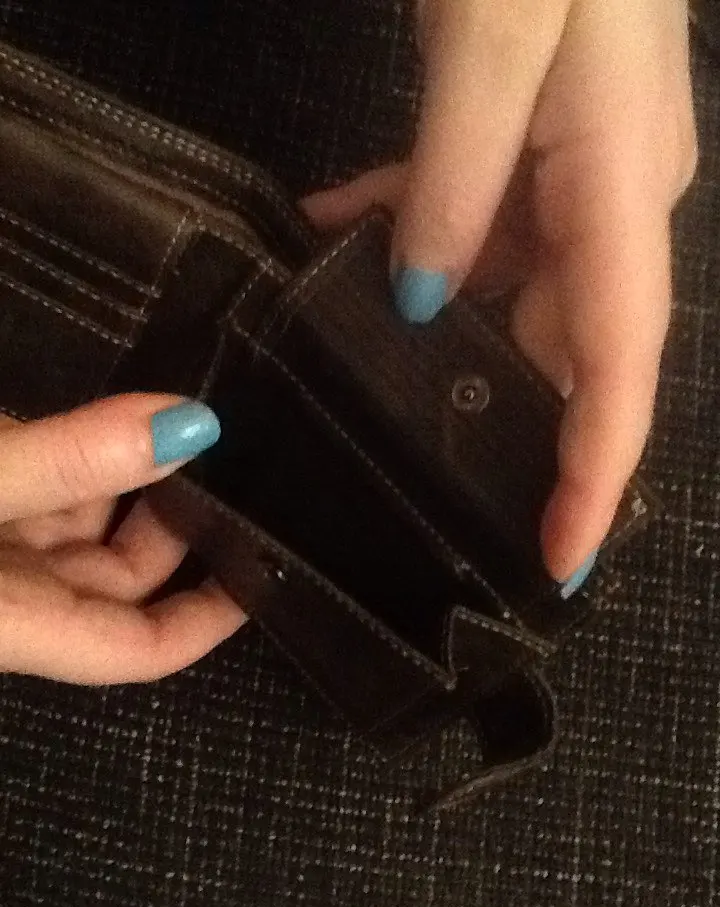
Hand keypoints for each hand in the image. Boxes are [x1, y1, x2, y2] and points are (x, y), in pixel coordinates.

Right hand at [0, 395, 244, 683]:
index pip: (139, 647)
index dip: (211, 617)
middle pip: (119, 577)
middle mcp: (6, 602)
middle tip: (217, 442)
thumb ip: (69, 460)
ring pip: (80, 527)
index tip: (267, 564)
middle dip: (171, 514)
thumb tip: (187, 426)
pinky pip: (40, 493)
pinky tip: (110, 410)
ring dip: (126, 472)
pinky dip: (75, 453)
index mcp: (11, 628)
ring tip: (177, 409)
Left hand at [304, 0, 696, 592]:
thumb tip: (416, 297)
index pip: (618, 366)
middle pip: (567, 346)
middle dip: (508, 420)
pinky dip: (414, 236)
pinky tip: (341, 236)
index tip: (561, 559)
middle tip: (440, 481)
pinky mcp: (533, 143)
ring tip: (360, 359)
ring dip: (436, 325)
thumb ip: (453, 180)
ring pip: (513, 289)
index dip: (594, 473)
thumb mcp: (496, 42)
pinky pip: (476, 219)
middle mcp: (612, 198)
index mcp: (621, 189)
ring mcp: (574, 170)